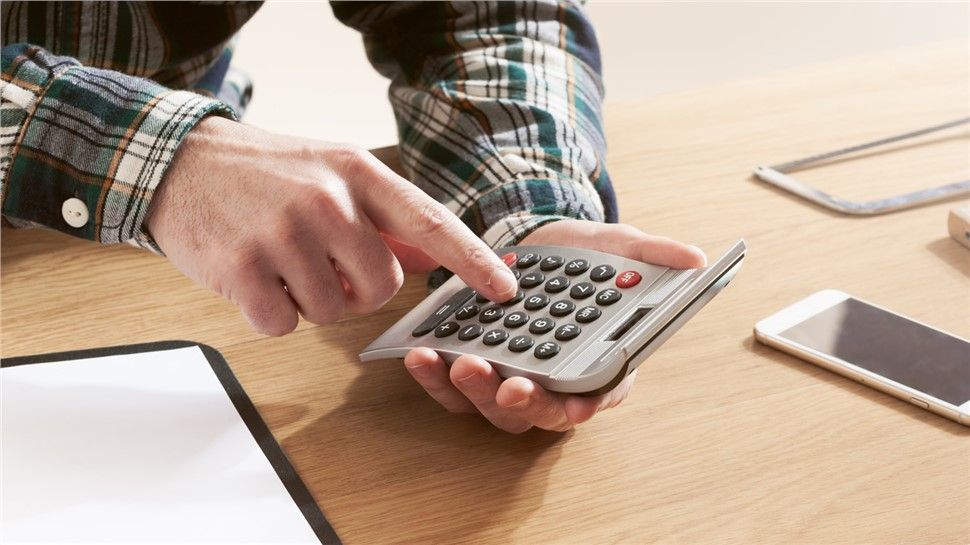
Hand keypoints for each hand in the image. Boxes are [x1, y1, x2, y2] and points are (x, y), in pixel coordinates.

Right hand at [145, 117, 517, 334]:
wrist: (182, 162)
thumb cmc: (267, 172)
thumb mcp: (333, 173)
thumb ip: (386, 218)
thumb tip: (435, 259)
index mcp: (358, 172)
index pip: (431, 224)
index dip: (474, 261)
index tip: (507, 289)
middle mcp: (327, 200)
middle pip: (381, 286)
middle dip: (358, 288)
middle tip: (322, 262)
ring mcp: (284, 234)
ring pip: (333, 311)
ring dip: (310, 298)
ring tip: (281, 258)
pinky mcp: (242, 269)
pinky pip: (284, 325)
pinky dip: (271, 313)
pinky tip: (254, 276)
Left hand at [403, 219, 706, 432]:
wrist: (535, 243)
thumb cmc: (583, 256)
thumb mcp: (620, 246)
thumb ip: (653, 254)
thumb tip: (695, 258)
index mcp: (600, 363)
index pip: (600, 395)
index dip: (588, 406)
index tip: (576, 409)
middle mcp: (556, 382)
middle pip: (542, 412)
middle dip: (524, 404)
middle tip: (510, 385)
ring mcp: (513, 378)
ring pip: (494, 407)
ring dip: (476, 393)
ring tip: (461, 363)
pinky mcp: (476, 368)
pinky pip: (453, 389)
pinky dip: (437, 379)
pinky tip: (424, 355)